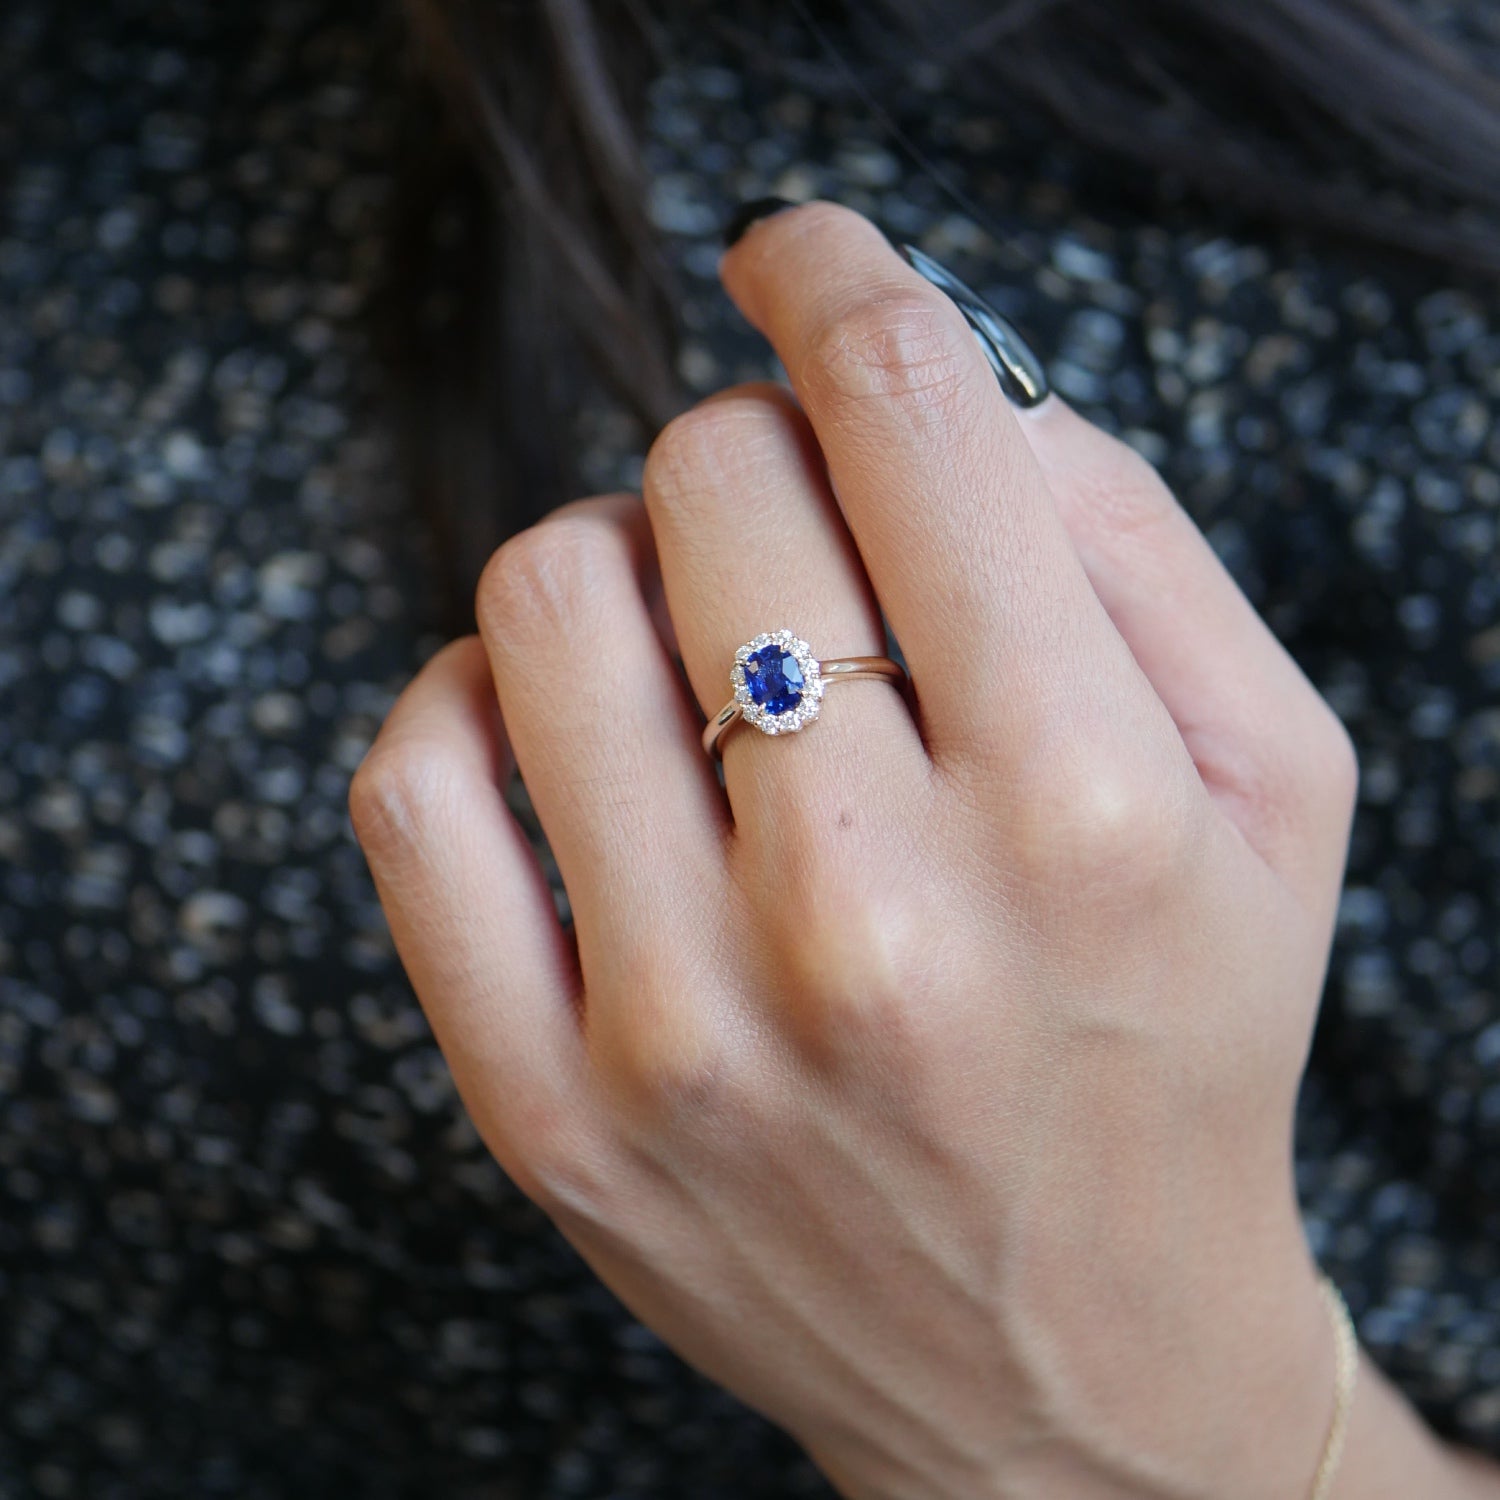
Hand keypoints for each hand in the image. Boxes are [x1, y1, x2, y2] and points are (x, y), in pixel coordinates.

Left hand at [354, 202, 1379, 1497]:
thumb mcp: (1267, 786)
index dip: (834, 273)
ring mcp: (681, 1023)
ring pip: (545, 596)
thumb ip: (1127, 538)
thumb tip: (936, 391)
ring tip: (698, 644)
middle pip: (709, 482)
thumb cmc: (1177, 1042)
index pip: (903, 411)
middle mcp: (867, 916)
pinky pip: (414, 784)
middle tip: (802, 534)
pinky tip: (572, 735)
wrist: (1073, 1359)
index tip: (801, 256)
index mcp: (1075, 810)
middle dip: (758, 457)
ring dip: (619, 560)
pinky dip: (476, 701)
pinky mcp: (550, 1105)